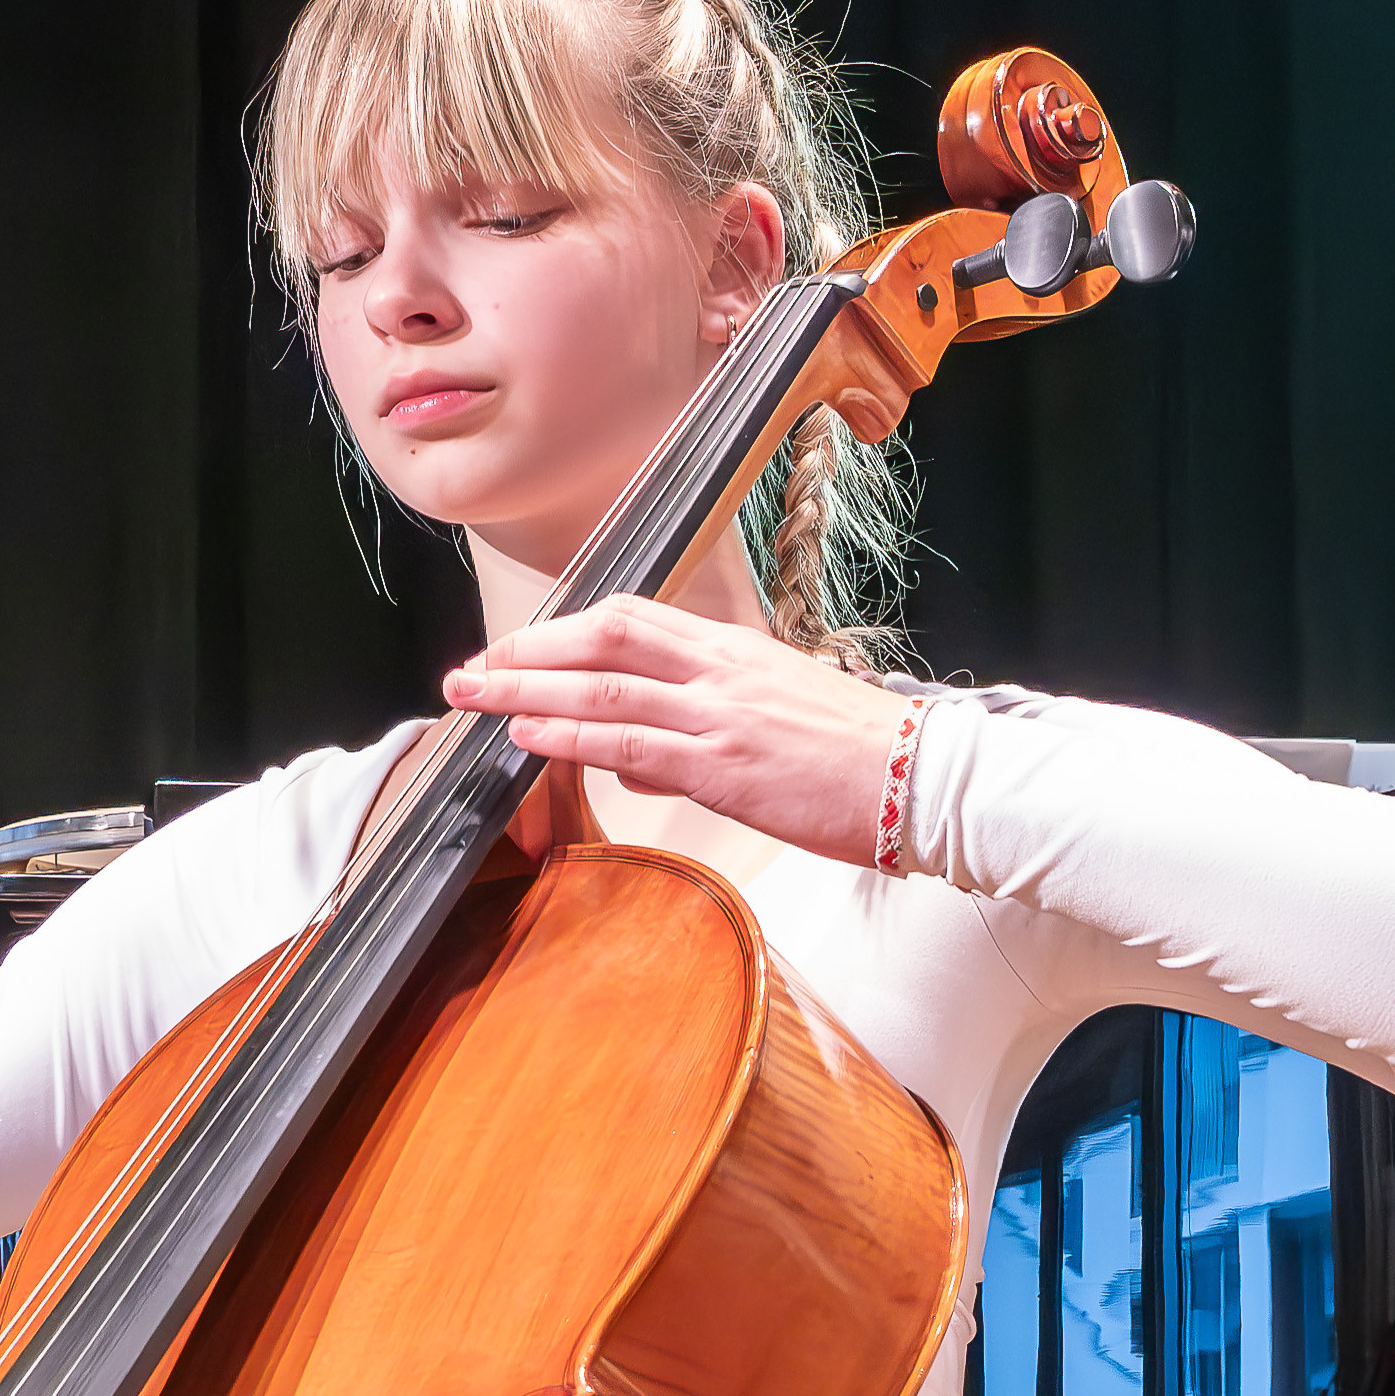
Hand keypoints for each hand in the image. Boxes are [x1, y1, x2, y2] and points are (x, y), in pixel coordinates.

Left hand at [440, 595, 915, 866]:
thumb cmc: (858, 754)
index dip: (562, 629)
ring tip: (472, 697)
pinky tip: (529, 736)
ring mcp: (719, 715)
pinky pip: (631, 742)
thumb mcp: (776, 714)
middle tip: (470, 669)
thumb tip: (633, 759)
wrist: (924, 778)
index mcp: (732, 649)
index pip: (630, 617)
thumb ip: (701, 725)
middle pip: (603, 636)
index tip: (514, 647)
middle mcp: (719, 670)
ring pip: (603, 686)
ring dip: (527, 691)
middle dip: (526, 650)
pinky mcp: (724, 766)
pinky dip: (572, 735)